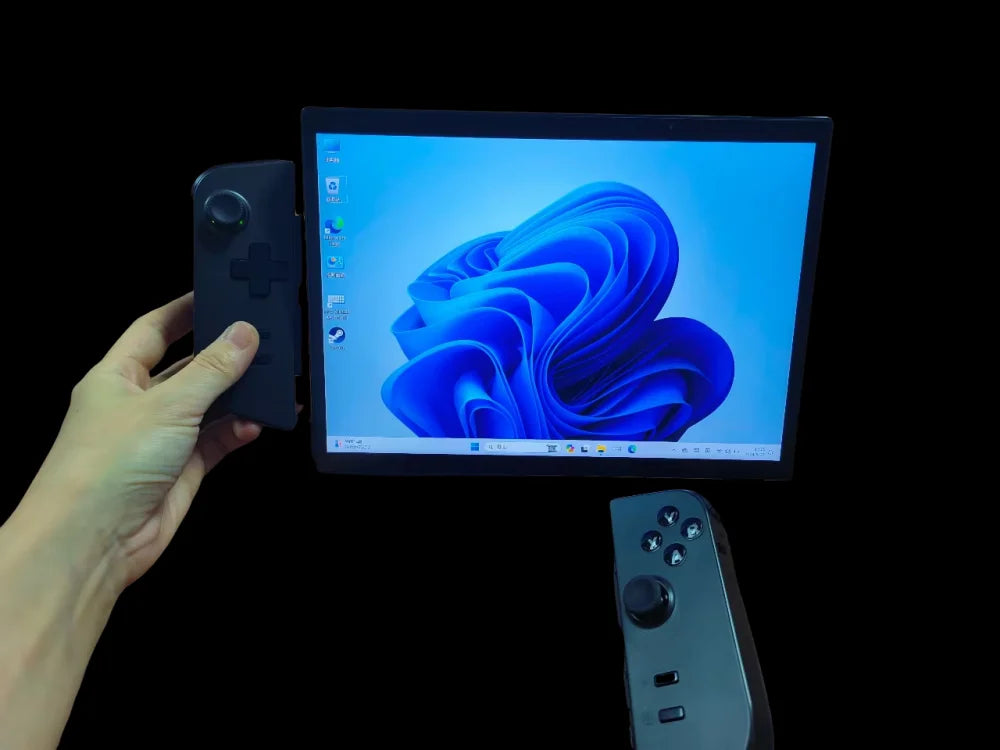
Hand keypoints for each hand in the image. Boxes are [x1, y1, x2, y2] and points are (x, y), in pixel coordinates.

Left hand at [26, 291, 261, 588]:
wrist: (94, 540)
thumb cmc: (109, 463)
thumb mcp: (168, 404)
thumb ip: (213, 369)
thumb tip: (244, 333)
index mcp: (116, 377)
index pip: (153, 330)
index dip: (184, 310)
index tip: (217, 293)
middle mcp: (138, 405)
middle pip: (187, 368)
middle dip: (222, 356)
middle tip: (261, 339)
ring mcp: (161, 438)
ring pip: (207, 406)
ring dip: (237, 397)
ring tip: (270, 382)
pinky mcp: (181, 470)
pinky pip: (216, 441)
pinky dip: (237, 431)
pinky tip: (257, 423)